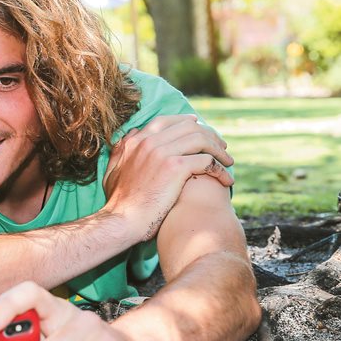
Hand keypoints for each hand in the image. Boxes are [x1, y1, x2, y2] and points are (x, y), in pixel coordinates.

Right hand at [102, 114, 232, 242]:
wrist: (121, 219)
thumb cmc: (118, 202)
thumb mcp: (112, 170)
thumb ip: (120, 151)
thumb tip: (130, 136)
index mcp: (134, 141)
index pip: (166, 121)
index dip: (187, 122)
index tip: (201, 127)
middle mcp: (148, 142)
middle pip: (188, 127)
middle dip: (209, 134)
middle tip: (221, 147)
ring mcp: (162, 153)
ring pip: (201, 139)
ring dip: (218, 149)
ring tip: (228, 162)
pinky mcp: (175, 168)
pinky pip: (207, 161)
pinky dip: (220, 169)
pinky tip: (226, 180)